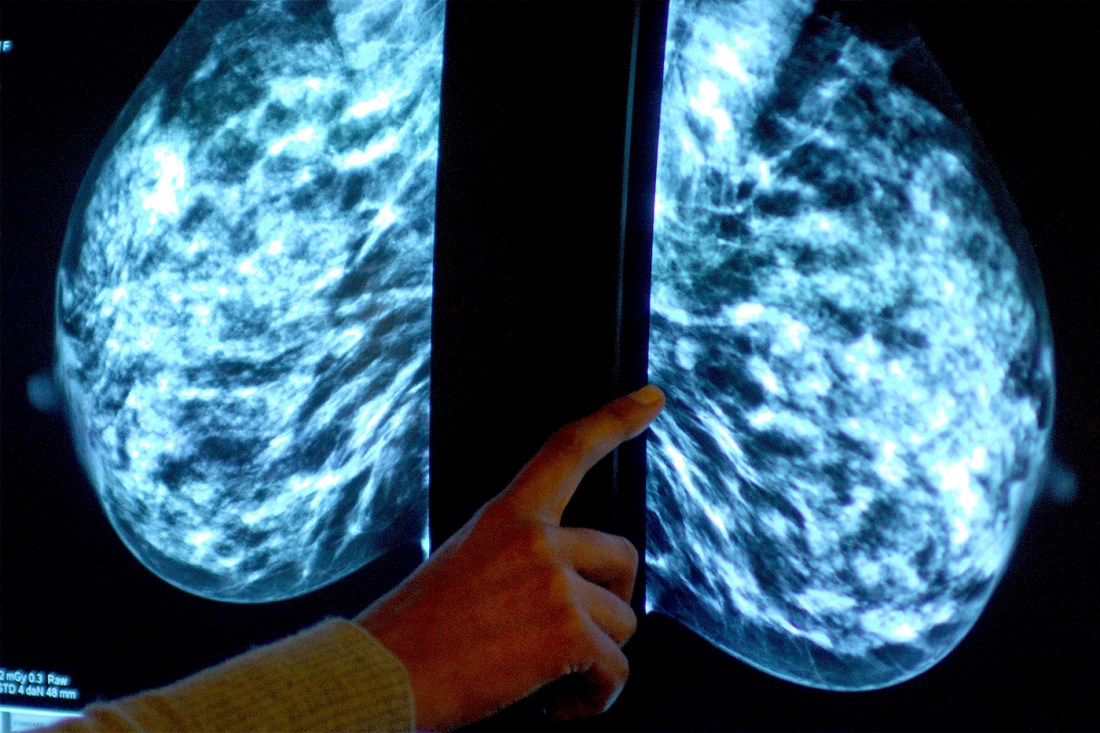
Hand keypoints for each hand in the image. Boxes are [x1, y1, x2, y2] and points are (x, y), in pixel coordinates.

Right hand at [355, 385, 664, 730]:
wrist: (382, 674)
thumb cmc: (415, 632)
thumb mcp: (465, 565)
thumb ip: (519, 560)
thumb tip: (568, 588)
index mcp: (506, 515)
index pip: (567, 450)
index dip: (615, 421)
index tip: (651, 399)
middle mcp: (536, 539)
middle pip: (622, 557)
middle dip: (611, 600)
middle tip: (580, 636)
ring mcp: (555, 582)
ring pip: (622, 622)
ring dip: (596, 658)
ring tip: (551, 682)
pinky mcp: (568, 631)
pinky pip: (615, 671)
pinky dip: (595, 700)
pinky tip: (557, 707)